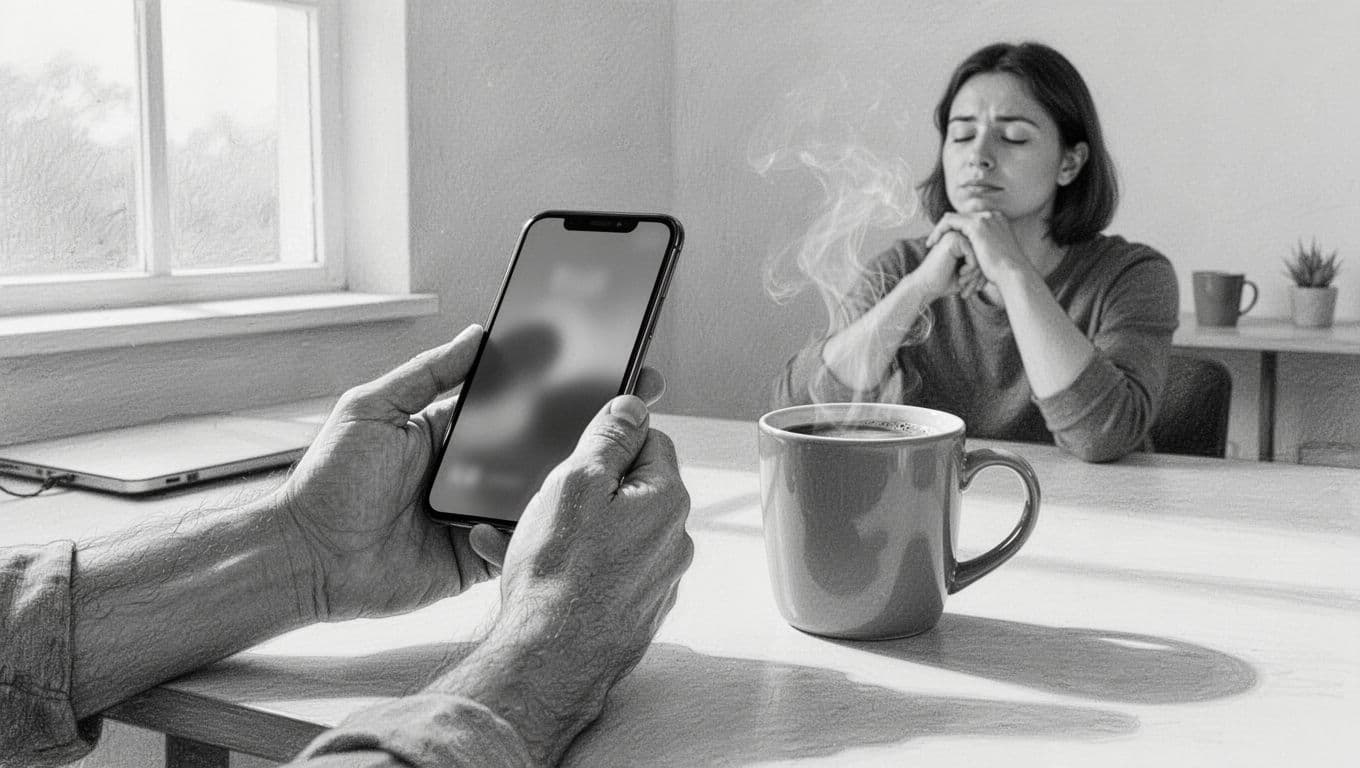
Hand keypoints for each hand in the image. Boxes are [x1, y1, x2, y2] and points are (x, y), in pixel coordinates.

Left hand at [273, 323, 671, 621]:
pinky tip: (576, 509)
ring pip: (538, 492)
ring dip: (572, 477)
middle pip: (536, 444)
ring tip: (615, 454)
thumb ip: (426, 374)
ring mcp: (476, 513)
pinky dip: (547, 528)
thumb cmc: (326, 482)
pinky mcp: (475, 555)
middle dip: (582, 426)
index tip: (597, 359)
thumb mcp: (372, 409)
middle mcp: (469, 469)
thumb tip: (476, 334)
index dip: (553, 383)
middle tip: (630, 404)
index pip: (512, 400)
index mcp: (448, 429)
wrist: (306, 559)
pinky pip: (520, 539)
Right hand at [476, 395, 691, 673]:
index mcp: (667, 500)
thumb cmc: (560, 574)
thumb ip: (608, 437)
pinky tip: (533, 569)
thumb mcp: (575, 481)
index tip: (579, 448)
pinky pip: (602, 571)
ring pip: (609, 533)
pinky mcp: (632, 610)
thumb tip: (633, 405)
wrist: (549, 661)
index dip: (609, 439)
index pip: (651, 441)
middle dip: (585, 487)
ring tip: (524, 537)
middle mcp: (671, 541)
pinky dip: (572, 564)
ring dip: (570, 528)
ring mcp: (654, 580)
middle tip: (544, 498)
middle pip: (629, 489)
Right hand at [906, 229, 981, 301]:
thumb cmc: (947, 282)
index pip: (986, 253)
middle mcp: (961, 234)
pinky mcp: (953, 240)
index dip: (983, 271)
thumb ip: (983, 261)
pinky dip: (970, 270)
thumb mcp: (970, 271)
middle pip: (985, 253)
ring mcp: (957, 235)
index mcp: (965, 238)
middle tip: (970, 289)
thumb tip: (1003, 263)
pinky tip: (960, 275)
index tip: (976, 286)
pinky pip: (974, 256)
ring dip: (975, 274)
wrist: (927, 287)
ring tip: (965, 285)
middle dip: (980, 274)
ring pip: (981, 254)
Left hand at [926, 211, 1031, 290]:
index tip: (945, 243)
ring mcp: (985, 218)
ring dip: (940, 230)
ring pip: (953, 218)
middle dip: (946, 229)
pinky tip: (933, 243)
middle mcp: (992, 216)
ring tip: (931, 243)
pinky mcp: (977, 225)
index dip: (956, 230)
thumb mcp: (995, 255)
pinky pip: (950, 221)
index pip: (970, 220)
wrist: (1013, 274)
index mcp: (997, 221)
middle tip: (934, 242)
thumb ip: (986, 248)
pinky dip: (940, 231)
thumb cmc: (1005, 272)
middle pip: (961, 217)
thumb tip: (977, 254)